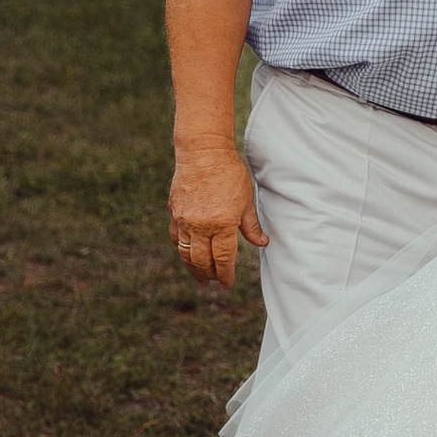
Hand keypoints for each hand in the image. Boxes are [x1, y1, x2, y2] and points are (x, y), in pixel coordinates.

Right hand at [169, 138, 264, 285]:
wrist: (202, 153)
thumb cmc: (229, 174)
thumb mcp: (246, 200)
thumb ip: (251, 225)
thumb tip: (262, 243)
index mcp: (222, 224)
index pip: (223, 258)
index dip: (225, 274)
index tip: (227, 283)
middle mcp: (200, 226)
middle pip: (202, 260)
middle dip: (209, 274)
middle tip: (213, 282)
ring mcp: (184, 220)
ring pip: (186, 253)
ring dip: (192, 268)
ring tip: (200, 277)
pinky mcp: (174, 213)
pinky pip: (177, 239)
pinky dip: (182, 250)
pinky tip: (187, 256)